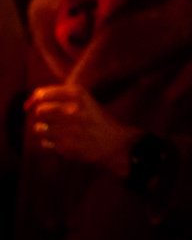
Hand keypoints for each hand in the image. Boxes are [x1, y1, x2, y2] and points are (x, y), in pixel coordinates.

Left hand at [24, 84, 139, 175]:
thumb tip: (26, 105)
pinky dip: (51, 143)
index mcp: (79, 94)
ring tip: (60, 132)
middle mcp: (74, 109)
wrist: (115, 143)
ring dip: (46, 131)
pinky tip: (65, 142)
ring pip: (39, 128)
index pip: (42, 94)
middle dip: (43, 117)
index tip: (41, 106)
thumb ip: (55, 97)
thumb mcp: (83, 101)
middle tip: (56, 120)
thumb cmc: (94, 119)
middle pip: (39, 111)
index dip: (37, 101)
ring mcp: (70, 128)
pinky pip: (45, 142)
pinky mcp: (67, 145)